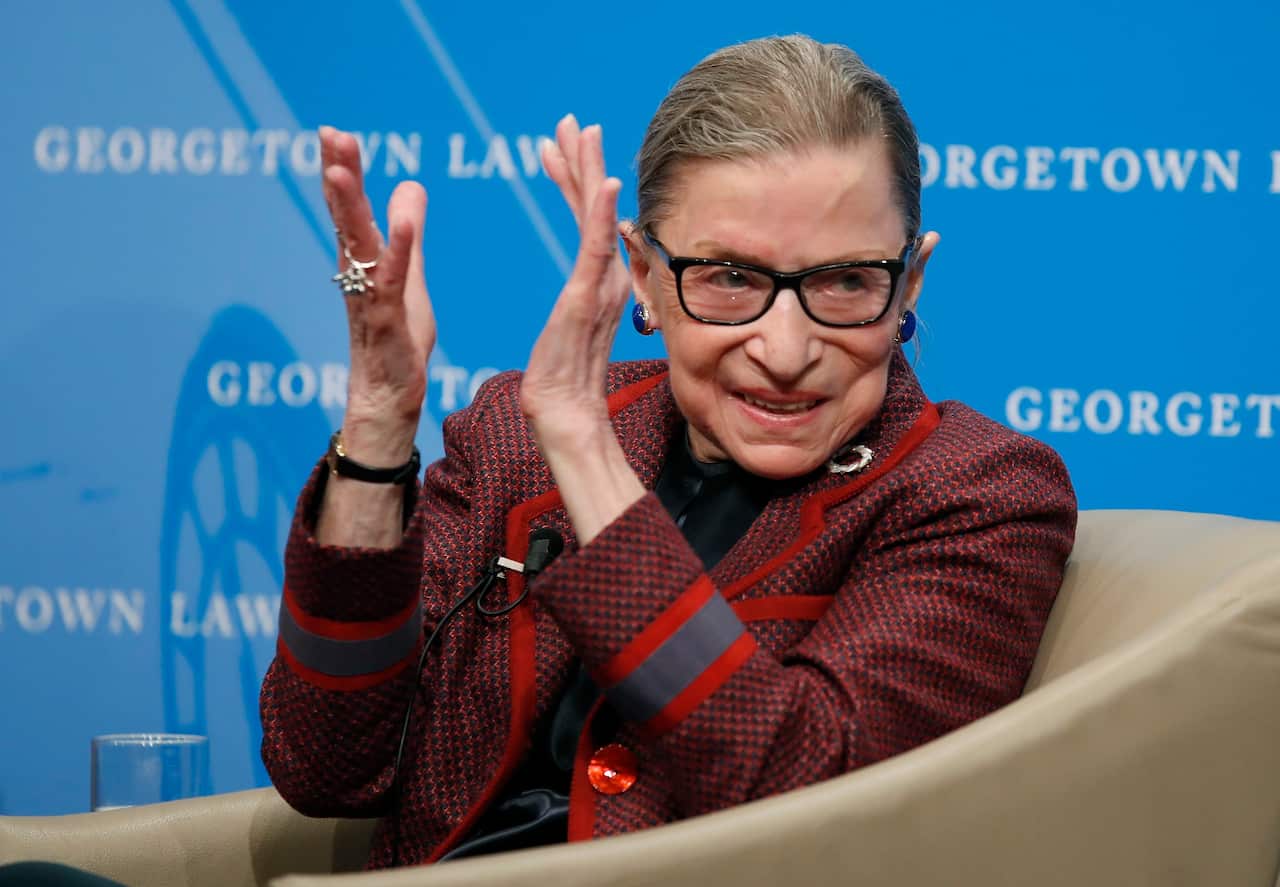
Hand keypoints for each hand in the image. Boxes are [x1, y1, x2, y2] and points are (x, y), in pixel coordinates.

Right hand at [320, 126, 433, 463]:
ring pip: (357, 247)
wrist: (389, 399)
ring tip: (339, 170)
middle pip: (345, 218)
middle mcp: (358, 276)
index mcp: (363, 261)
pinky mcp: (386, 323)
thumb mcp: (410, 276)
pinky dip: (398, 253)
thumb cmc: (397, 340)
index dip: (342, 171)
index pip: (349, 208)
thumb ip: (408, 234)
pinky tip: (405, 225)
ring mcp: (368, 299)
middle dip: (338, 175)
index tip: (333, 132)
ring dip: (349, 208)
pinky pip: (391, 284)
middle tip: (329, 134)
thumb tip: (410, 184)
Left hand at [521, 119, 645, 544]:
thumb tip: (580, 295)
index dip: (574, 181)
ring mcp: (601, 287)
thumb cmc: (561, 384)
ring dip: (589, 171)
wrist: (564, 418)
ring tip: (580, 131)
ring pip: (596, 218)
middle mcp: (607, 279)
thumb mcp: (565, 333)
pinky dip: (600, 215)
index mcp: (598, 283)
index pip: (585, 222)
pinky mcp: (588, 299)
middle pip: (593, 210)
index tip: (560, 145)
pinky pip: (597, 249)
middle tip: (571, 120)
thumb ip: (576, 307)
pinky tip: (603, 183)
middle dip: (583, 161)